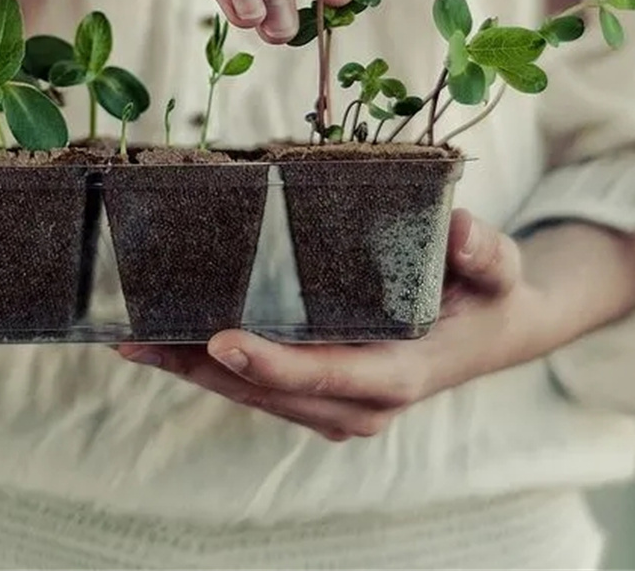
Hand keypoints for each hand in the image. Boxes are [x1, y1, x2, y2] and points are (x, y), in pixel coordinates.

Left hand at [118, 210, 549, 440]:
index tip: (220, 340)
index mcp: (401, 373)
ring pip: (254, 395)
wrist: (493, 330)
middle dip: (203, 368)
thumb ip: (485, 252)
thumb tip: (460, 231)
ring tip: (133, 339)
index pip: (330, 374)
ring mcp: (339, 403)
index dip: (274, 364)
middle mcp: (363, 402)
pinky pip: (259, 387)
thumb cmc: (490, 294)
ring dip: (193, 371)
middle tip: (138, 336)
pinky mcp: (323, 393)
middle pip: (271, 391)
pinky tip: (168, 342)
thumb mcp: (501, 266)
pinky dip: (212, 368)